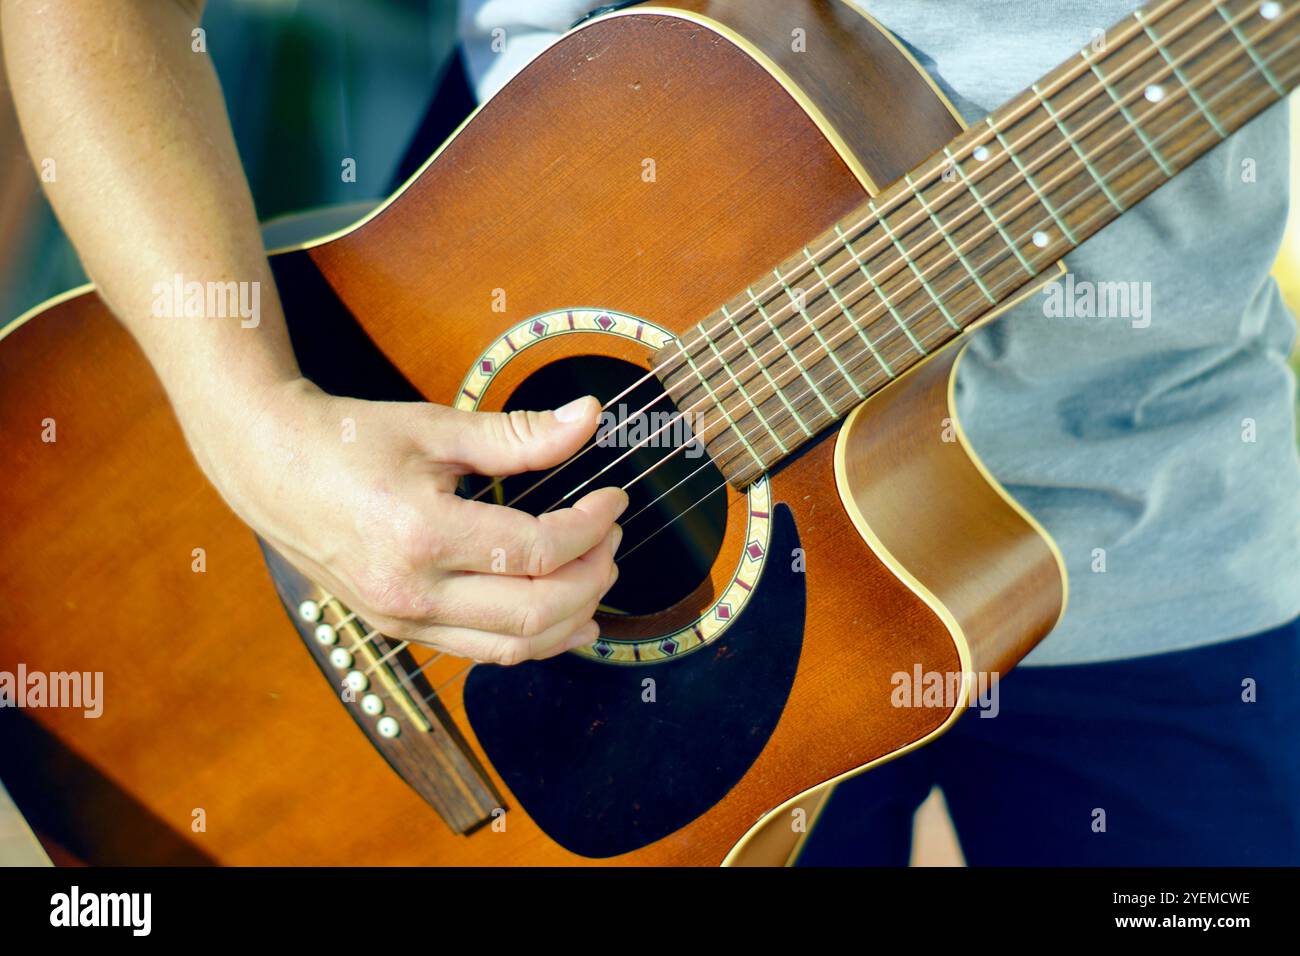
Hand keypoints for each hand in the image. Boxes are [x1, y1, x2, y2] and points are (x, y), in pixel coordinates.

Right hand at [191, 377, 626, 663]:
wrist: (268, 467)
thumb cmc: (349, 440)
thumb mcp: (437, 427)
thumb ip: (520, 434)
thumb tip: (591, 416)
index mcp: (421, 535)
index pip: (536, 551)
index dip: (591, 528)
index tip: (614, 499)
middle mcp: (411, 592)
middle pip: (535, 612)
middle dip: (592, 576)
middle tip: (613, 537)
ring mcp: (402, 621)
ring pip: (513, 648)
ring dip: (571, 617)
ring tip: (599, 573)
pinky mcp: (398, 630)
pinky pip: (482, 653)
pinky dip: (533, 639)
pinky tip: (566, 619)